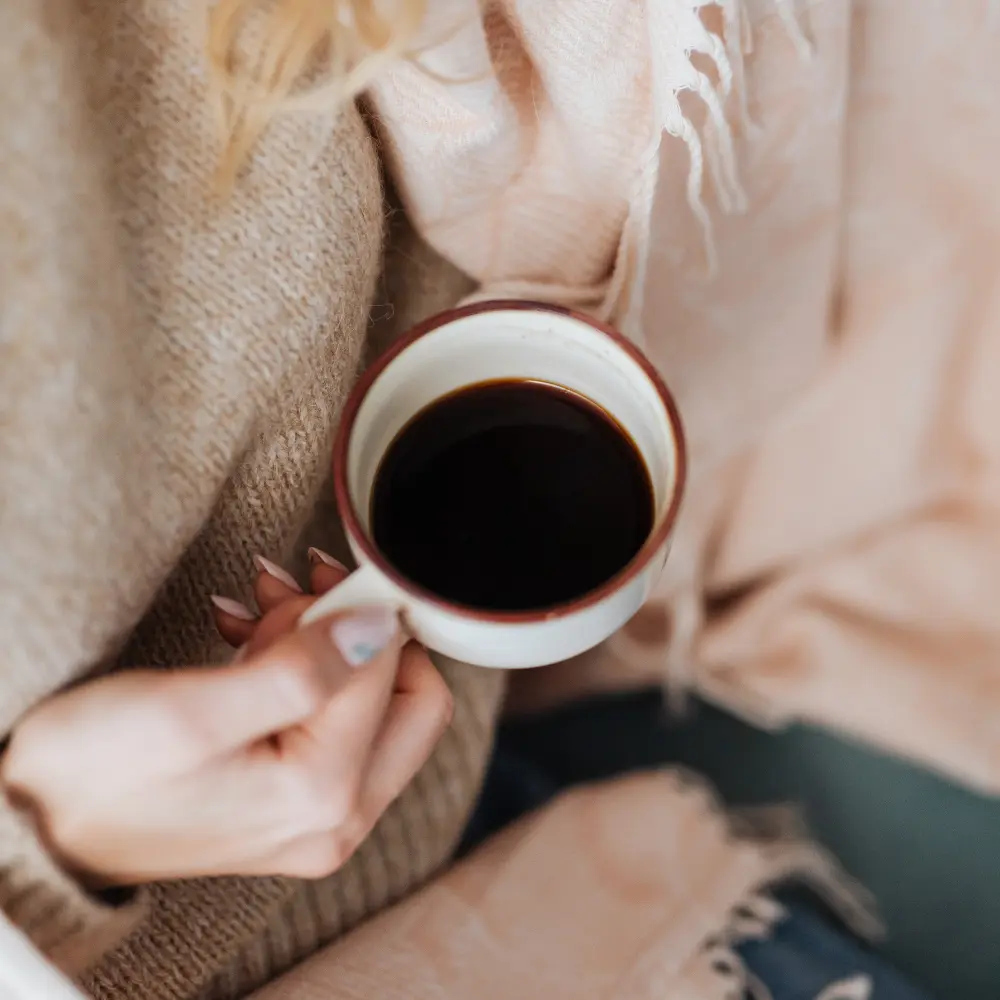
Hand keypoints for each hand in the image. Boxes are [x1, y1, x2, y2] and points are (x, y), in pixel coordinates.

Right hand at [1, 551, 452, 885]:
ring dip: (322, 639)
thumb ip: (299, 672)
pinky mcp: (297, 801)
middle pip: (406, 694)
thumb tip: (382, 627)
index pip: (393, 670)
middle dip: (356, 627)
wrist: (34, 829)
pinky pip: (334, 718)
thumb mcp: (189, 712)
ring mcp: (322, 814)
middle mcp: (339, 817)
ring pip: (369, 700)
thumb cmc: (92, 773)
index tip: (304, 577)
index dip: (356, 611)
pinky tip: (247, 637)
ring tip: (256, 607)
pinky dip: (301, 666)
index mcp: (324, 796)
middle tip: (292, 590)